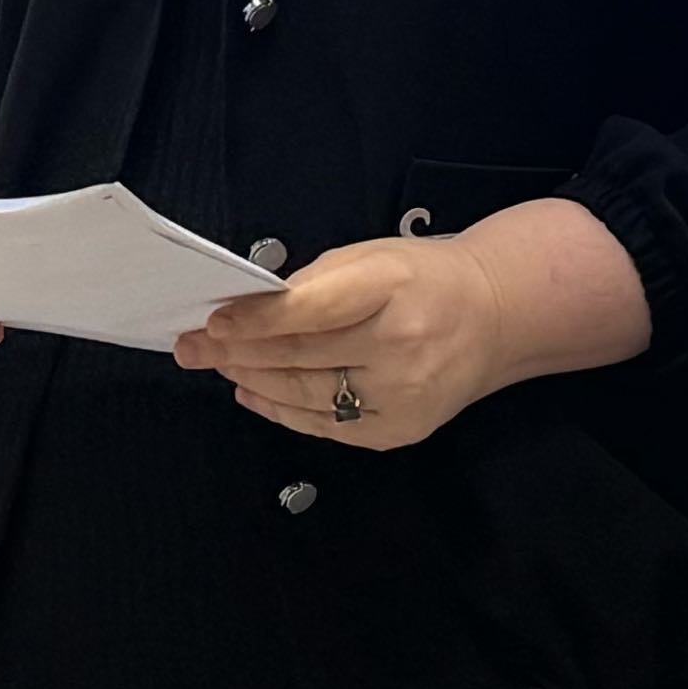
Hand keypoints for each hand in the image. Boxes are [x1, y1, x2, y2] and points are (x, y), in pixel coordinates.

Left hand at [172, 197, 649, 452]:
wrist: (497, 316)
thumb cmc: (423, 278)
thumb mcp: (372, 257)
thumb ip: (313, 283)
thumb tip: (245, 309)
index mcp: (392, 288)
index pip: (310, 311)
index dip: (255, 321)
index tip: (212, 322)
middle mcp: (401, 346)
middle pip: (301, 357)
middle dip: (236, 353)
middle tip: (190, 348)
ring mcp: (403, 396)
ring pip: (307, 396)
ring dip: (252, 380)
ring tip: (215, 366)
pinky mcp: (400, 431)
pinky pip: (327, 426)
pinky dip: (282, 410)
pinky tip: (252, 392)